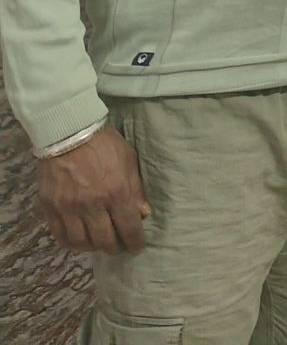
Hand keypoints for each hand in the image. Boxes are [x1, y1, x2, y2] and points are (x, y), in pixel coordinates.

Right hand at [37, 125, 148, 253]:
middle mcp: (92, 204)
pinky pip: (60, 235)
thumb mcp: (129, 161)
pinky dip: (71, 242)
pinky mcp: (51, 207)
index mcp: (117, 191)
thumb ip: (136, 189)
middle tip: (119, 245)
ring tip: (99, 243)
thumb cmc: (105, 144)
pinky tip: (79, 239)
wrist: (69, 132)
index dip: (135, 241)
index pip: (129, 227)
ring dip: (92, 247)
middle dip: (115, 247)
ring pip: (81, 242)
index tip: (137, 245)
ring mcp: (69, 207)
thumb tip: (143, 214)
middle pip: (104, 240)